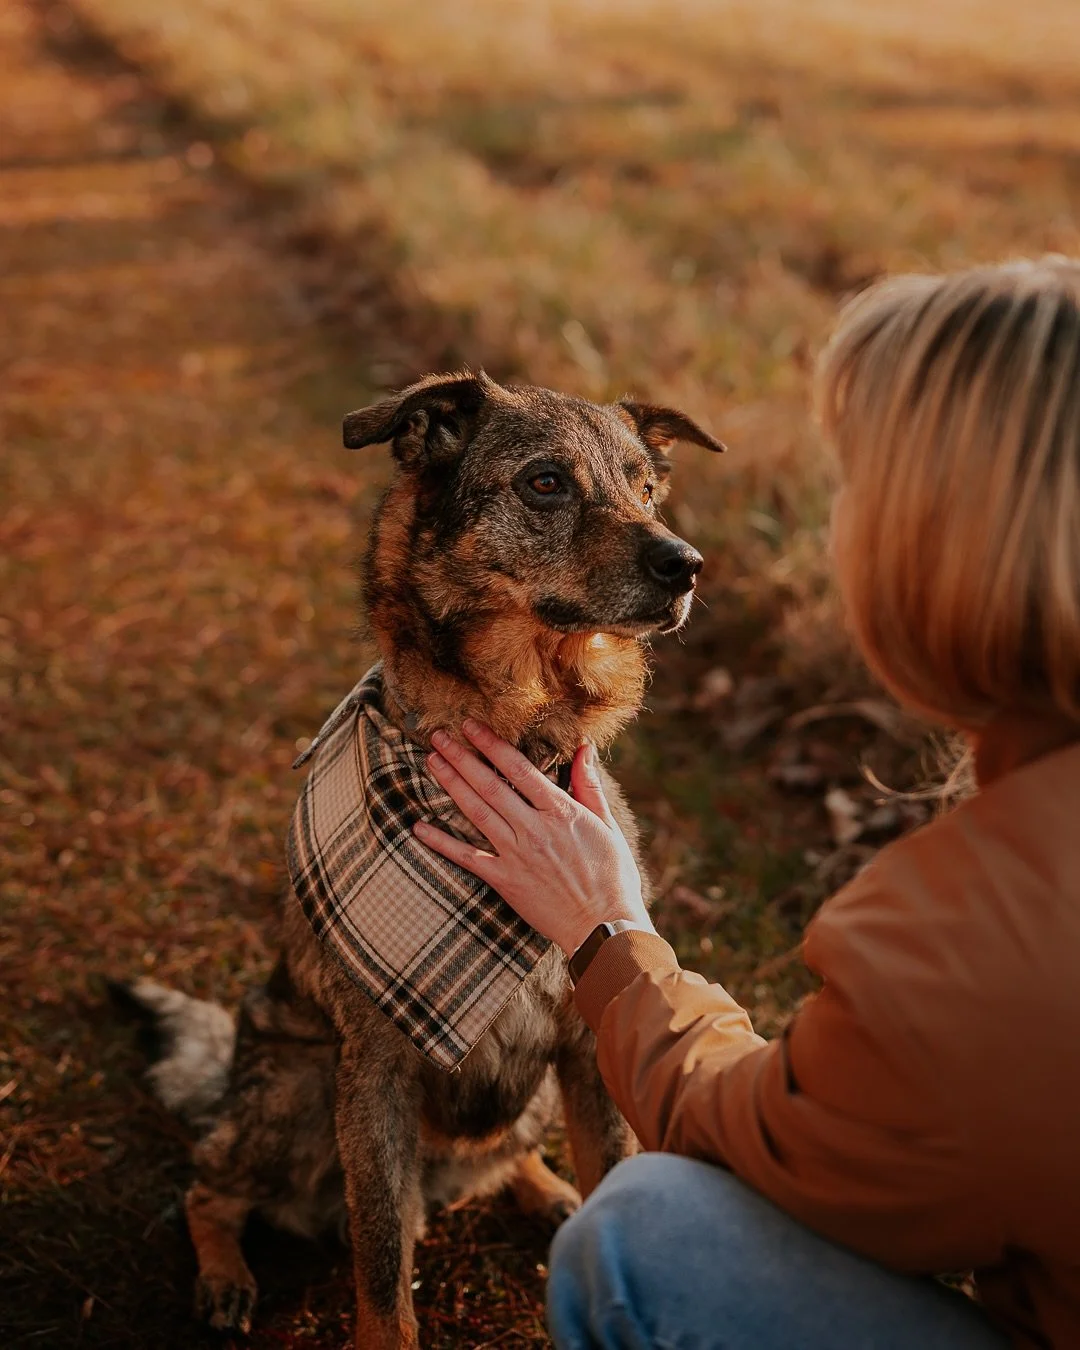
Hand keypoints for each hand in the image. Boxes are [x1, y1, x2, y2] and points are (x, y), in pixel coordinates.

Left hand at [412, 719, 653, 957]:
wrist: (605, 927)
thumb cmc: (612, 875)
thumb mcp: (607, 825)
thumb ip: (589, 785)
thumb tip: (583, 747)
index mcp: (561, 812)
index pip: (520, 769)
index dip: (492, 744)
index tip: (472, 726)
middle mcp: (535, 829)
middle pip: (491, 785)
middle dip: (462, 757)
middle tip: (439, 736)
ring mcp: (517, 855)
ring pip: (477, 812)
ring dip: (451, 785)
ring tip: (432, 762)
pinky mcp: (505, 881)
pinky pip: (467, 858)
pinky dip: (442, 842)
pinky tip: (419, 827)